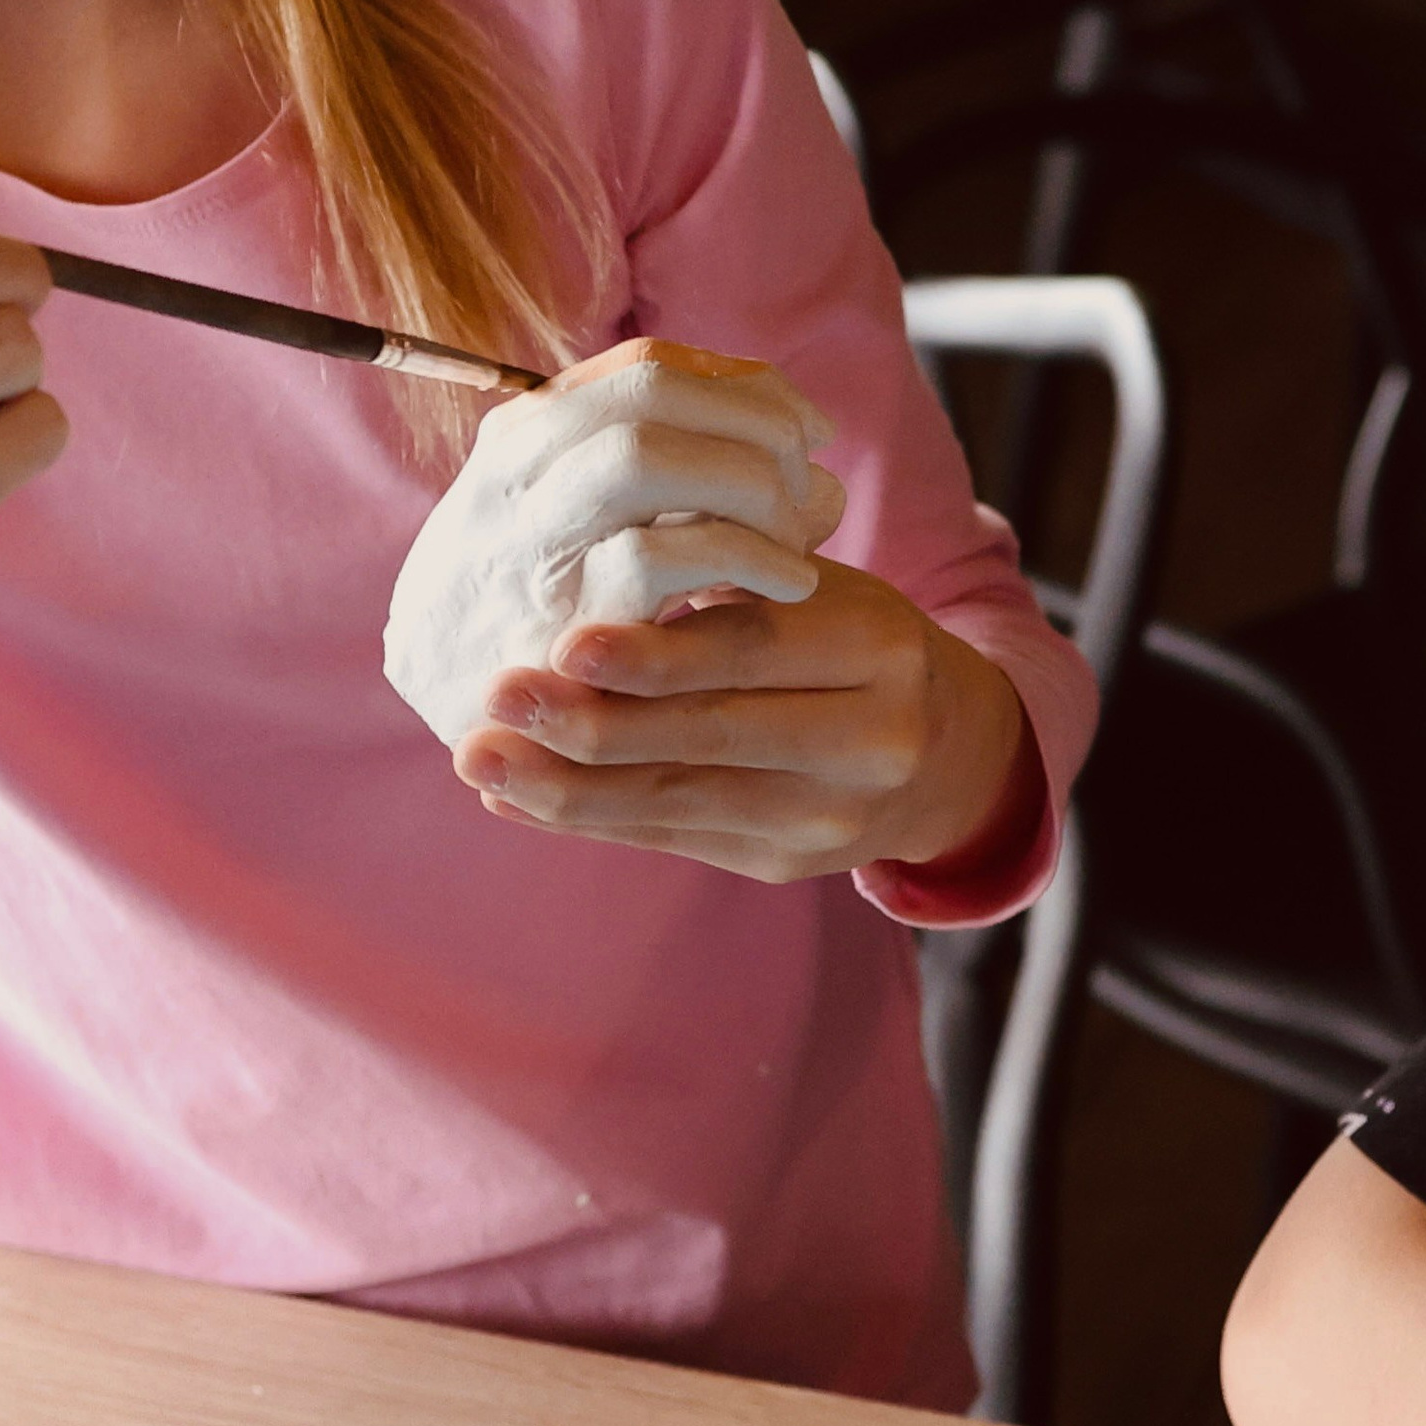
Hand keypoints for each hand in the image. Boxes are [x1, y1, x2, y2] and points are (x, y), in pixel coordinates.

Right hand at [384, 333, 843, 750]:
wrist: (433, 693)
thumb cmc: (531, 597)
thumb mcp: (578, 512)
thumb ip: (681, 482)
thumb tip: (821, 479)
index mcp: (528, 432)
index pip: (649, 364)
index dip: (746, 387)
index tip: (805, 431)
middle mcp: (521, 470)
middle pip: (654, 392)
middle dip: (756, 426)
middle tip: (805, 485)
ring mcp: (532, 542)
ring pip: (645, 455)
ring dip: (748, 482)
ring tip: (797, 536)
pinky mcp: (558, 621)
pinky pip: (655, 558)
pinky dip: (743, 556)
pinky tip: (788, 586)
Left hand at [455, 558, 1036, 885]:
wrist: (944, 750)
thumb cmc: (847, 637)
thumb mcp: (813, 585)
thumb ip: (722, 574)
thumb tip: (591, 561)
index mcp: (877, 647)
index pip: (751, 649)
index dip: (656, 653)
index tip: (564, 642)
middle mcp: (869, 741)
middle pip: (711, 735)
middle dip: (593, 725)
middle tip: (496, 700)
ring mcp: (832, 817)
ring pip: (682, 801)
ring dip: (568, 786)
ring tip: (481, 759)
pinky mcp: (791, 864)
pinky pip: (674, 839)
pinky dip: (590, 818)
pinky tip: (517, 797)